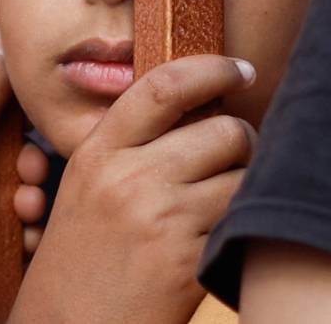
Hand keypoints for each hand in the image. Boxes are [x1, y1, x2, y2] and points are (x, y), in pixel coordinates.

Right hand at [10, 55, 256, 323]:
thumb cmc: (81, 261)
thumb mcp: (86, 190)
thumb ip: (129, 148)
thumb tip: (203, 110)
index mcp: (97, 153)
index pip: (162, 86)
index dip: (210, 69)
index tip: (239, 69)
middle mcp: (126, 177)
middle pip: (222, 129)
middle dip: (243, 141)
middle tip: (236, 158)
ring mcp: (158, 217)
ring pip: (243, 174)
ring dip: (249, 184)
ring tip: (227, 202)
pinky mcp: (185, 260)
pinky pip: (242, 221)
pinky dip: (245, 225)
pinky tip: (225, 239)